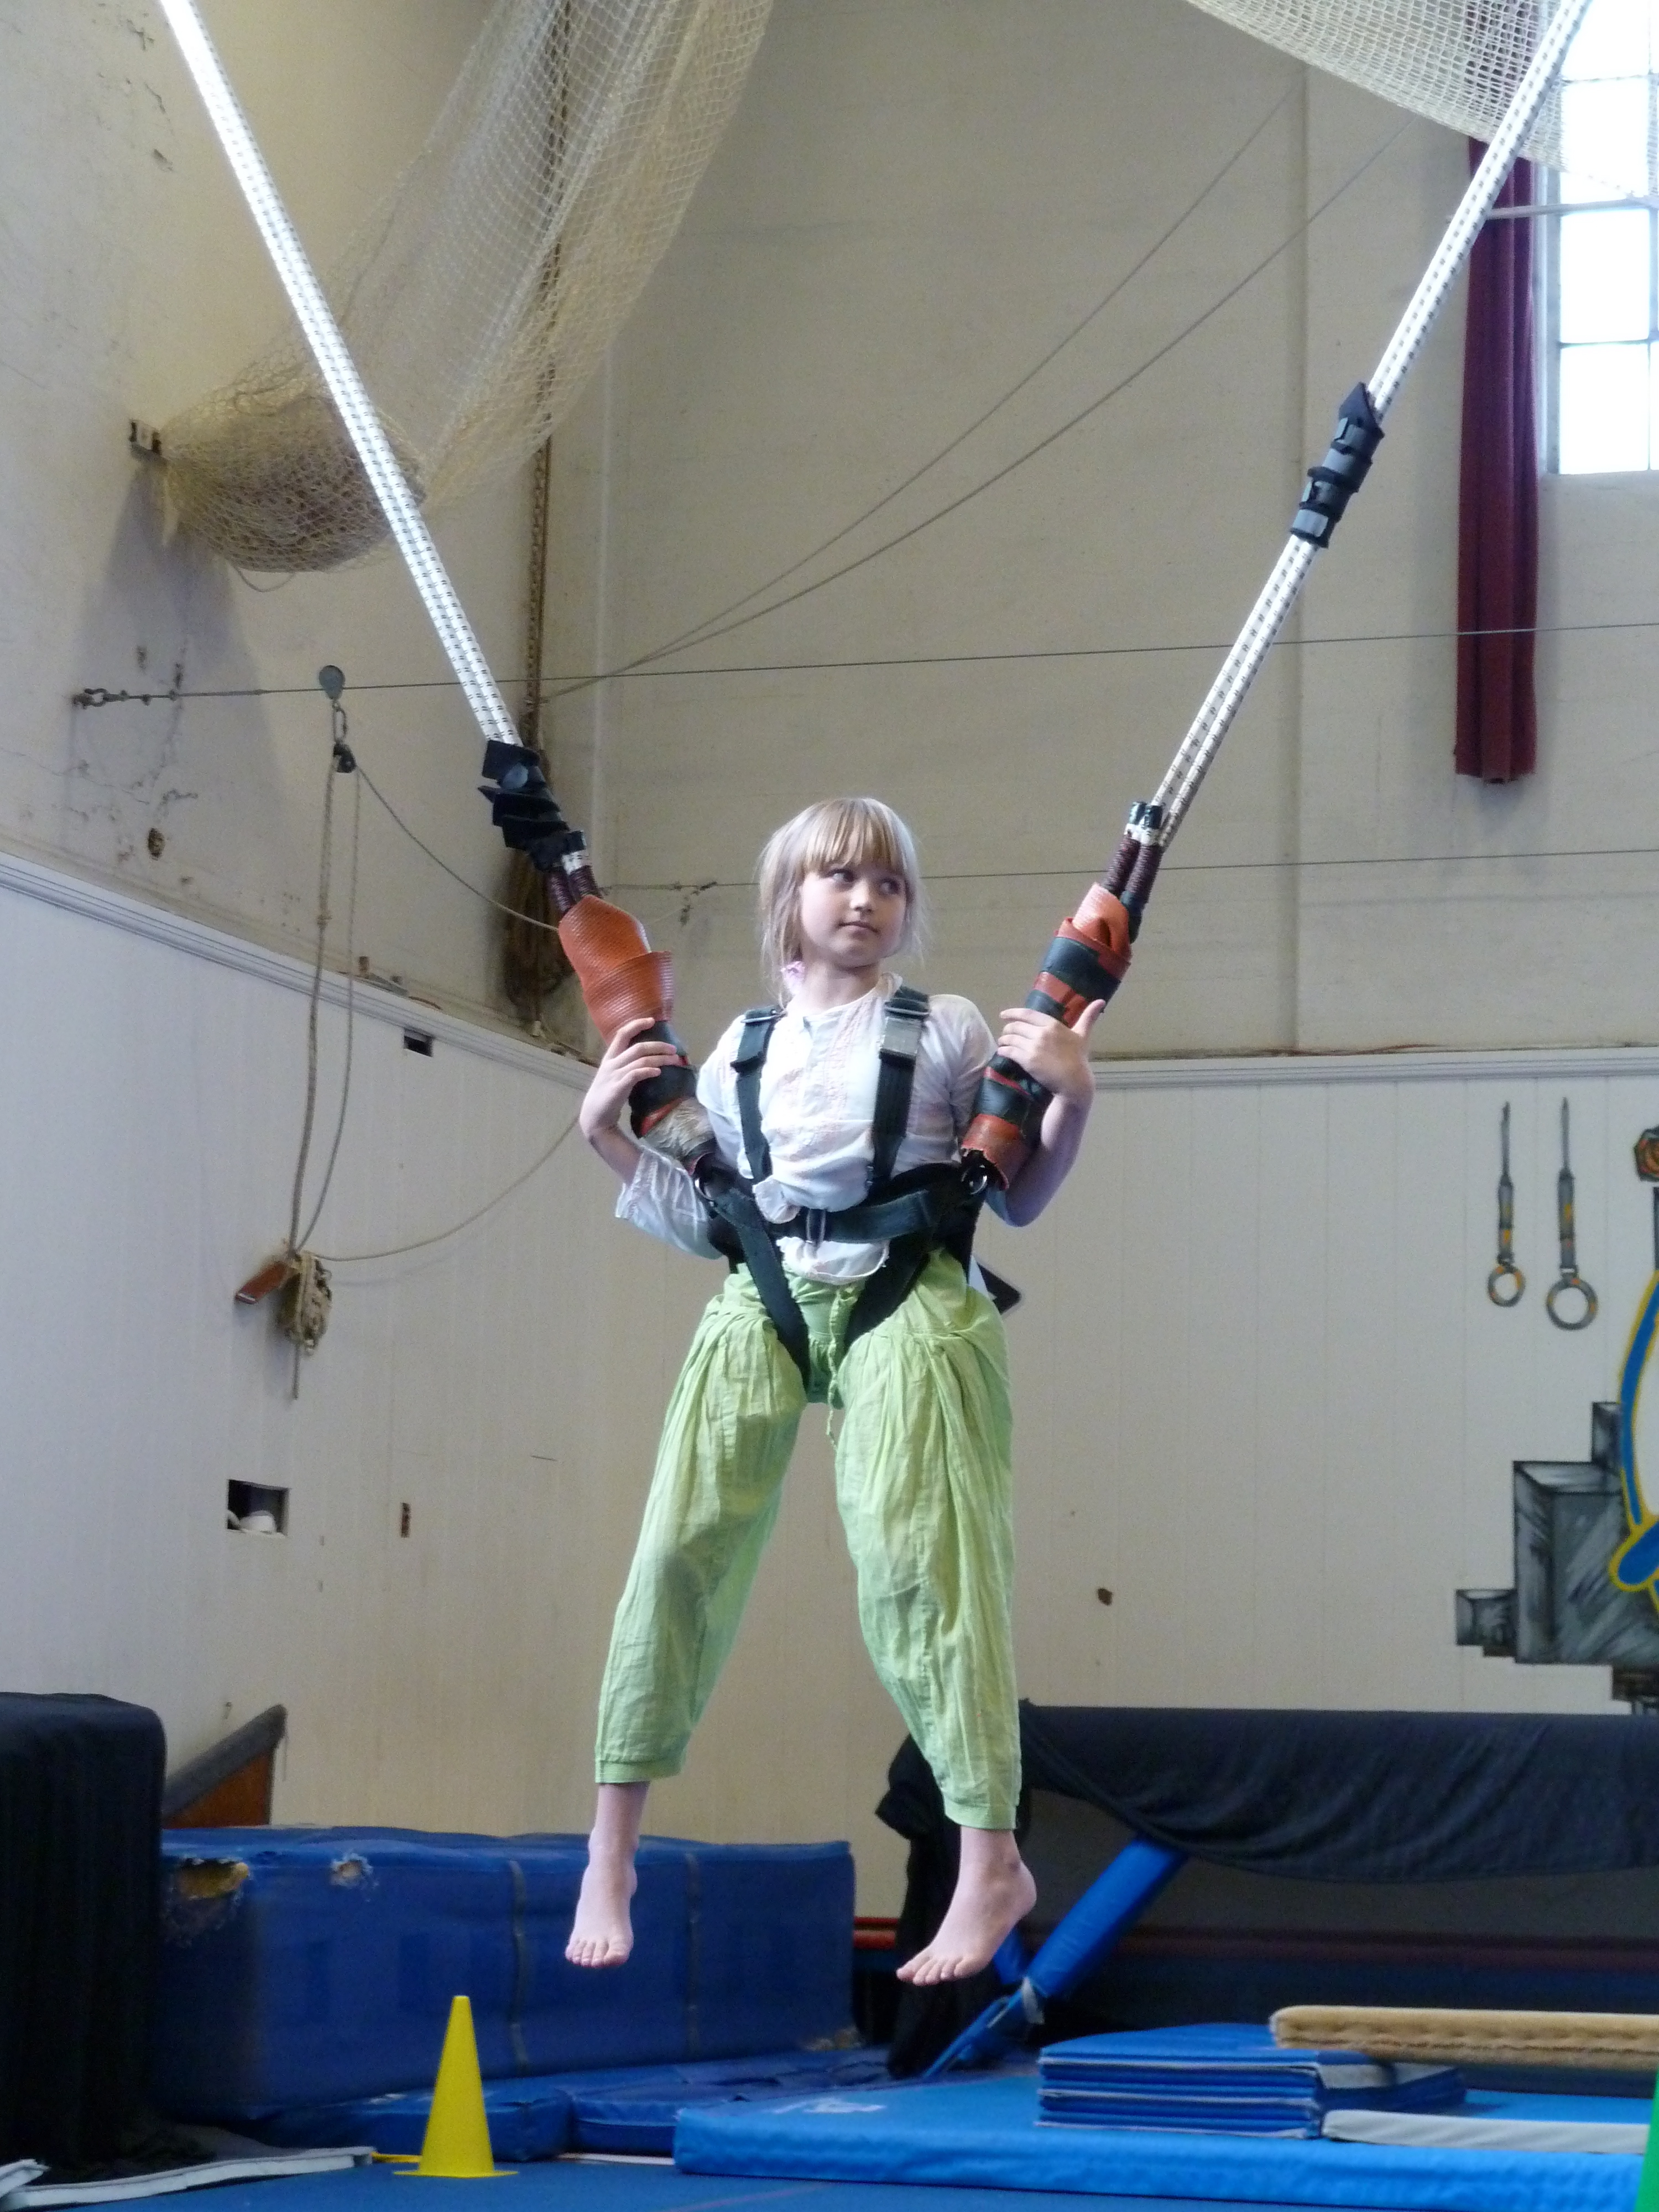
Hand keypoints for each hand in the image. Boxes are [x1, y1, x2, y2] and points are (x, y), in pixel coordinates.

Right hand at [579, 1016, 682, 1141]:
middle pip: (637, 1047)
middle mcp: (612, 1064)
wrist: (594, 1117)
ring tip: (674, 1060)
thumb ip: (627, 1065)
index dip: (636, 1025)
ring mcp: (614, 1075)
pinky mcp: (618, 1088)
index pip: (622, 1034)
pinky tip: (659, 1072)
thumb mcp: (614, 1075)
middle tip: (674, 1048)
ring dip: (660, 1059)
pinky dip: (648, 1071)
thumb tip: (648, 1059)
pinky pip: (636, 1075)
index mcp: (610, 1058)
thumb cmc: (607, 1095)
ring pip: (640, 1060)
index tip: (651, 1020)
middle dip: (658, 1045)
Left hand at [995, 999, 1105, 1107]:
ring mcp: (1033, 1047)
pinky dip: (1003, 1051)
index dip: (1013, 1013)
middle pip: (1016, 1026)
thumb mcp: (1083, 1035)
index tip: (1004, 1015)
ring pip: (1010, 1038)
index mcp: (1053, 1024)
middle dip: (1007, 1029)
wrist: (1073, 1081)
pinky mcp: (1027, 1060)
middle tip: (1005, 1033)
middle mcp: (1041, 1033)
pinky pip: (1009, 1051)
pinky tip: (1002, 1052)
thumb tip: (1101, 1001)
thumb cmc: (1078, 1058)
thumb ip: (1088, 1017)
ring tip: (1003, 1043)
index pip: (1027, 1014)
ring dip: (1003, 1040)